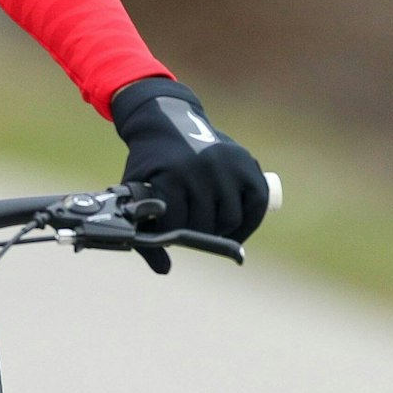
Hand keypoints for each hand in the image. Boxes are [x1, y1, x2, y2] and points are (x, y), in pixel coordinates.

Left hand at [110, 77, 269, 273]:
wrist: (166, 122)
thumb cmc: (150, 164)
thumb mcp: (136, 190)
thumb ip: (143, 230)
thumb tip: (164, 269)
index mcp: (172, 175)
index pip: (178, 224)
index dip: (172, 236)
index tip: (169, 236)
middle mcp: (203, 168)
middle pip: (206, 225)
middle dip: (195, 235)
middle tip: (189, 234)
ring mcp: (228, 164)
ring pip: (231, 220)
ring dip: (221, 231)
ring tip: (209, 231)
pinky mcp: (247, 163)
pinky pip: (257, 205)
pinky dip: (249, 222)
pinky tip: (235, 230)